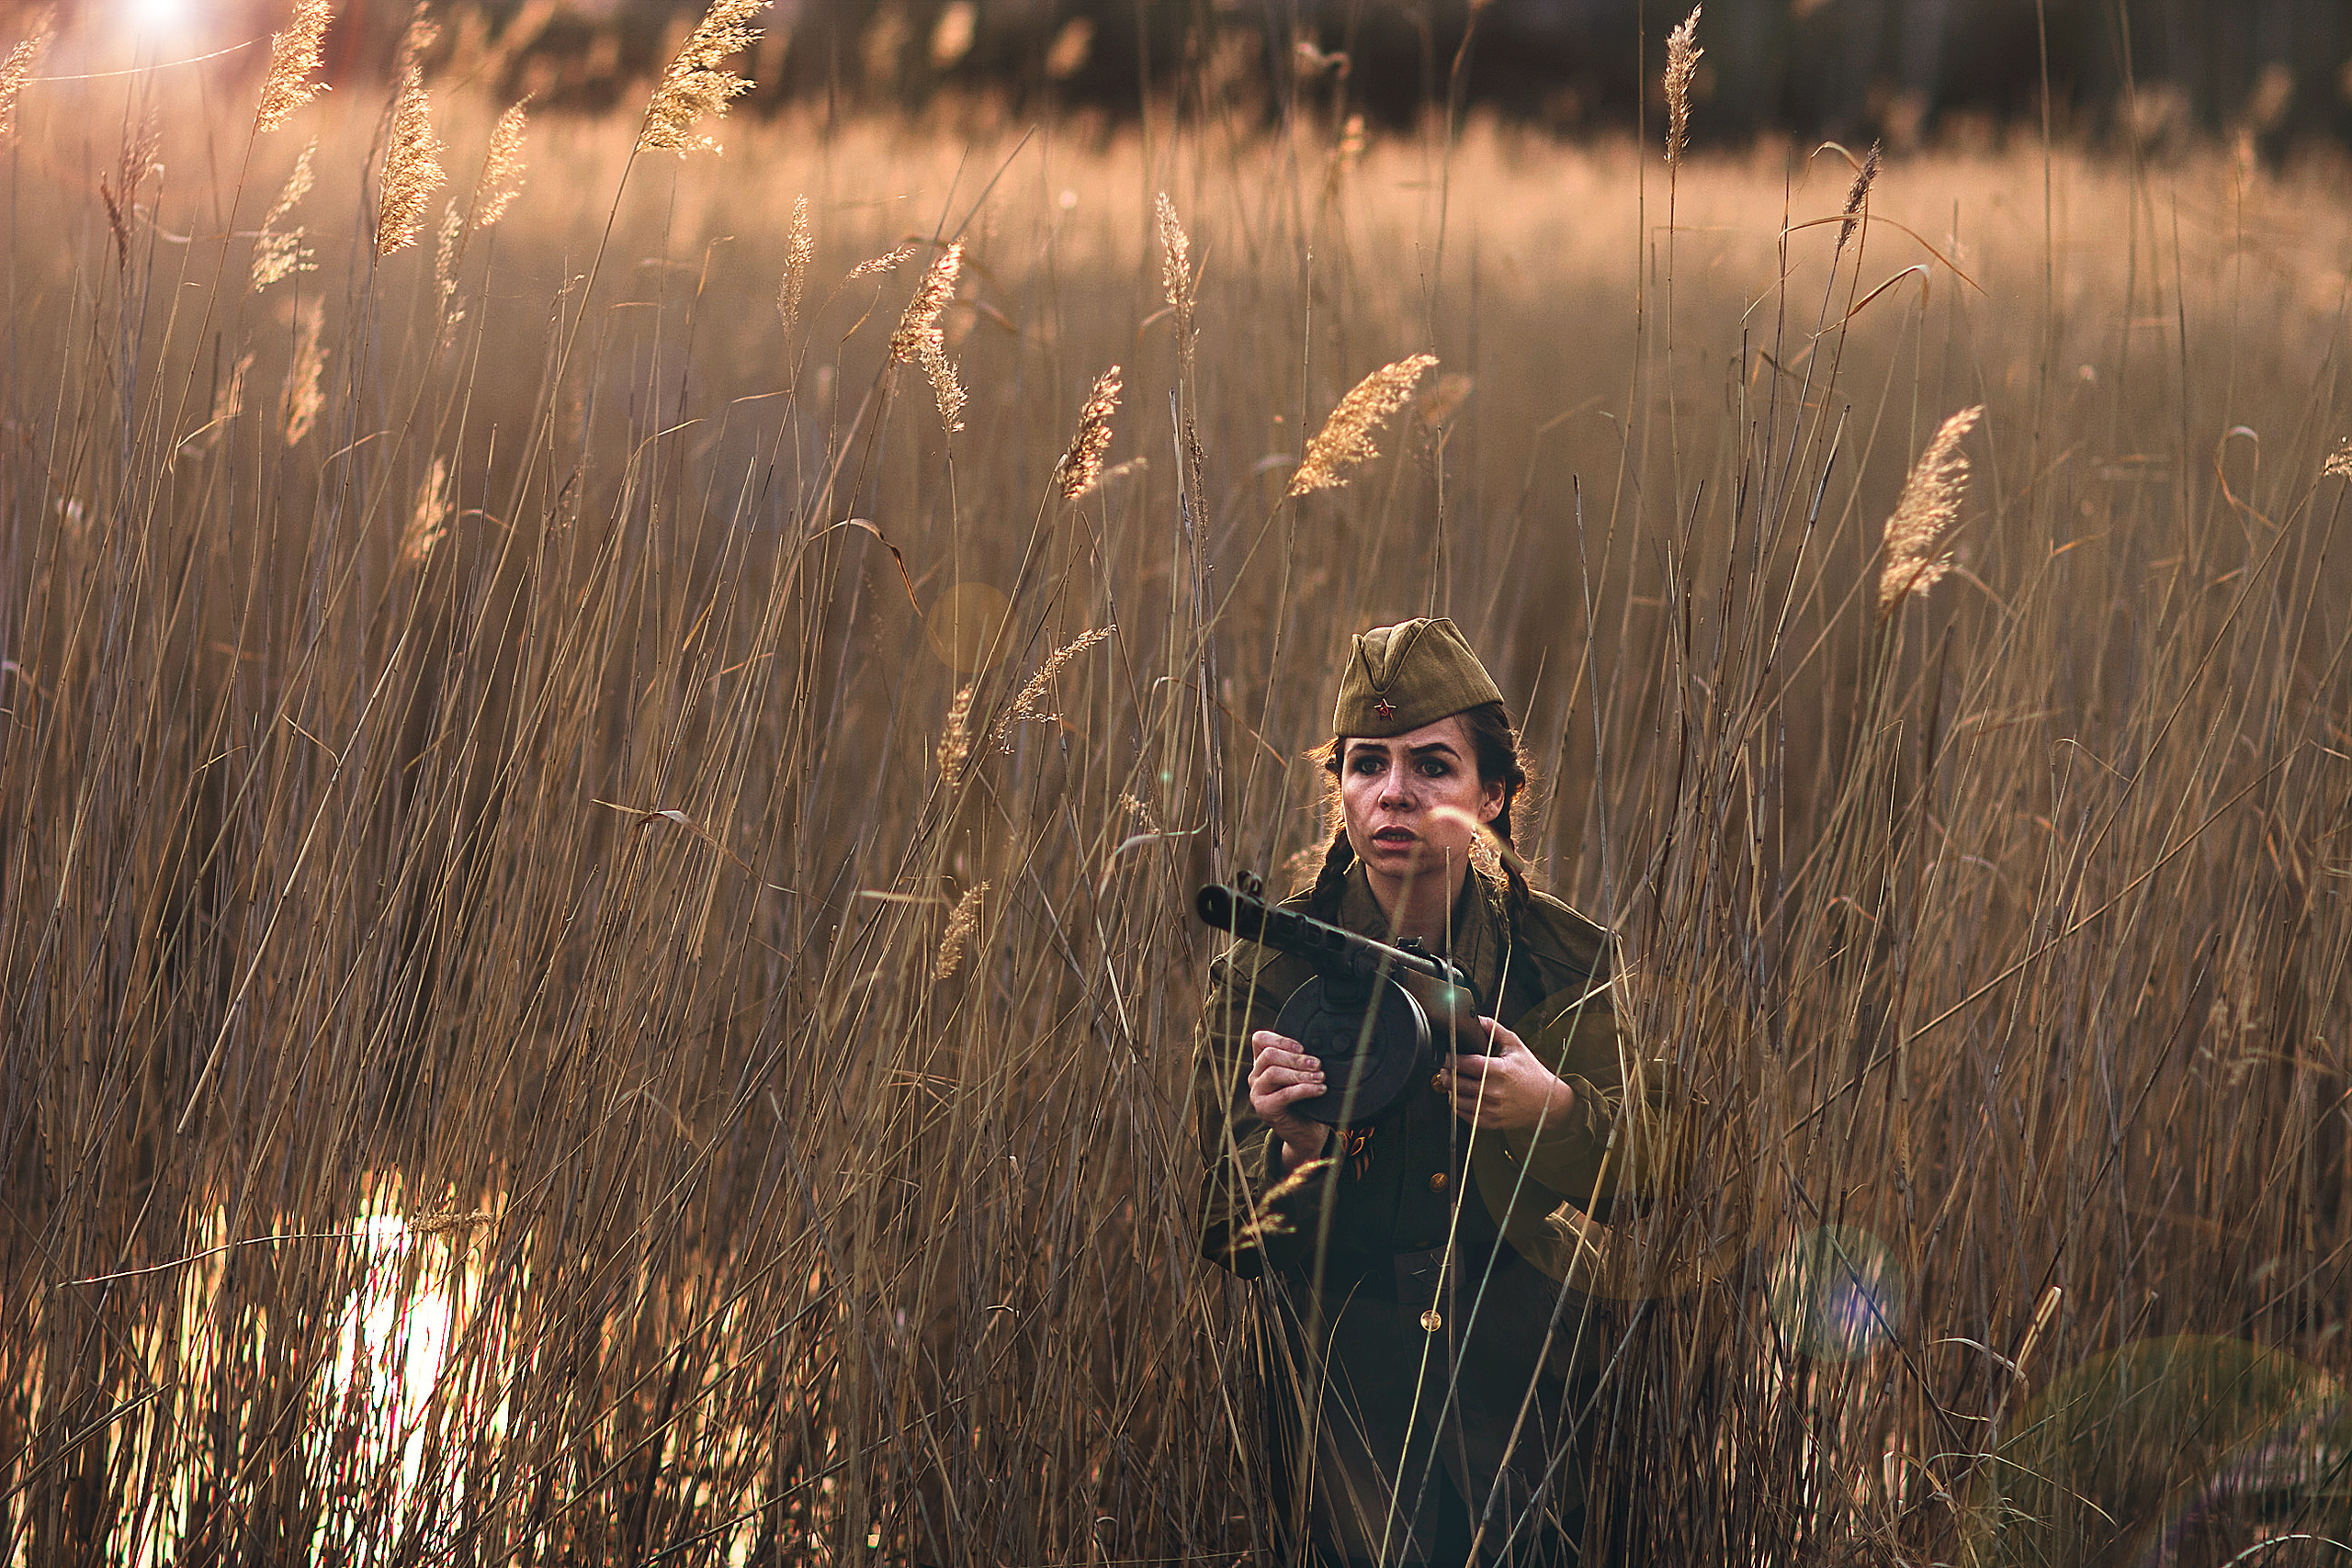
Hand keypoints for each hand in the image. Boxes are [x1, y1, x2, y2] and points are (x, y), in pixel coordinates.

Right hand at [1248, 1030, 1331, 1170]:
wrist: (1305, 1132)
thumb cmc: (1306, 1101)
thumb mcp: (1301, 1075)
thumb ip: (1301, 1061)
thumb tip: (1318, 1046)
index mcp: (1262, 1064)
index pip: (1260, 1040)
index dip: (1280, 1039)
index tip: (1302, 1047)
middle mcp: (1255, 1076)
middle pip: (1268, 1055)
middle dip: (1295, 1058)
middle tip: (1317, 1064)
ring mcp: (1257, 1093)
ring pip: (1273, 1073)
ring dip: (1301, 1074)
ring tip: (1320, 1077)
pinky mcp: (1264, 1109)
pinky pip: (1284, 1094)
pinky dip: (1304, 1090)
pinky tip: (1320, 1090)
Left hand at [1439, 1017, 1575, 1132]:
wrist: (1547, 1101)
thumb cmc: (1532, 1073)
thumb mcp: (1516, 1046)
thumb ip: (1495, 1030)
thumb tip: (1478, 1018)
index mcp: (1500, 1071)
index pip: (1465, 1064)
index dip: (1450, 1058)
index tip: (1445, 1054)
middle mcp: (1494, 1091)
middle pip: (1457, 1082)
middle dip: (1446, 1072)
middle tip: (1446, 1066)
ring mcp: (1492, 1108)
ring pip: (1456, 1100)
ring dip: (1450, 1089)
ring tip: (1452, 1080)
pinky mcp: (1491, 1121)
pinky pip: (1464, 1115)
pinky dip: (1457, 1105)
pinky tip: (1460, 1096)